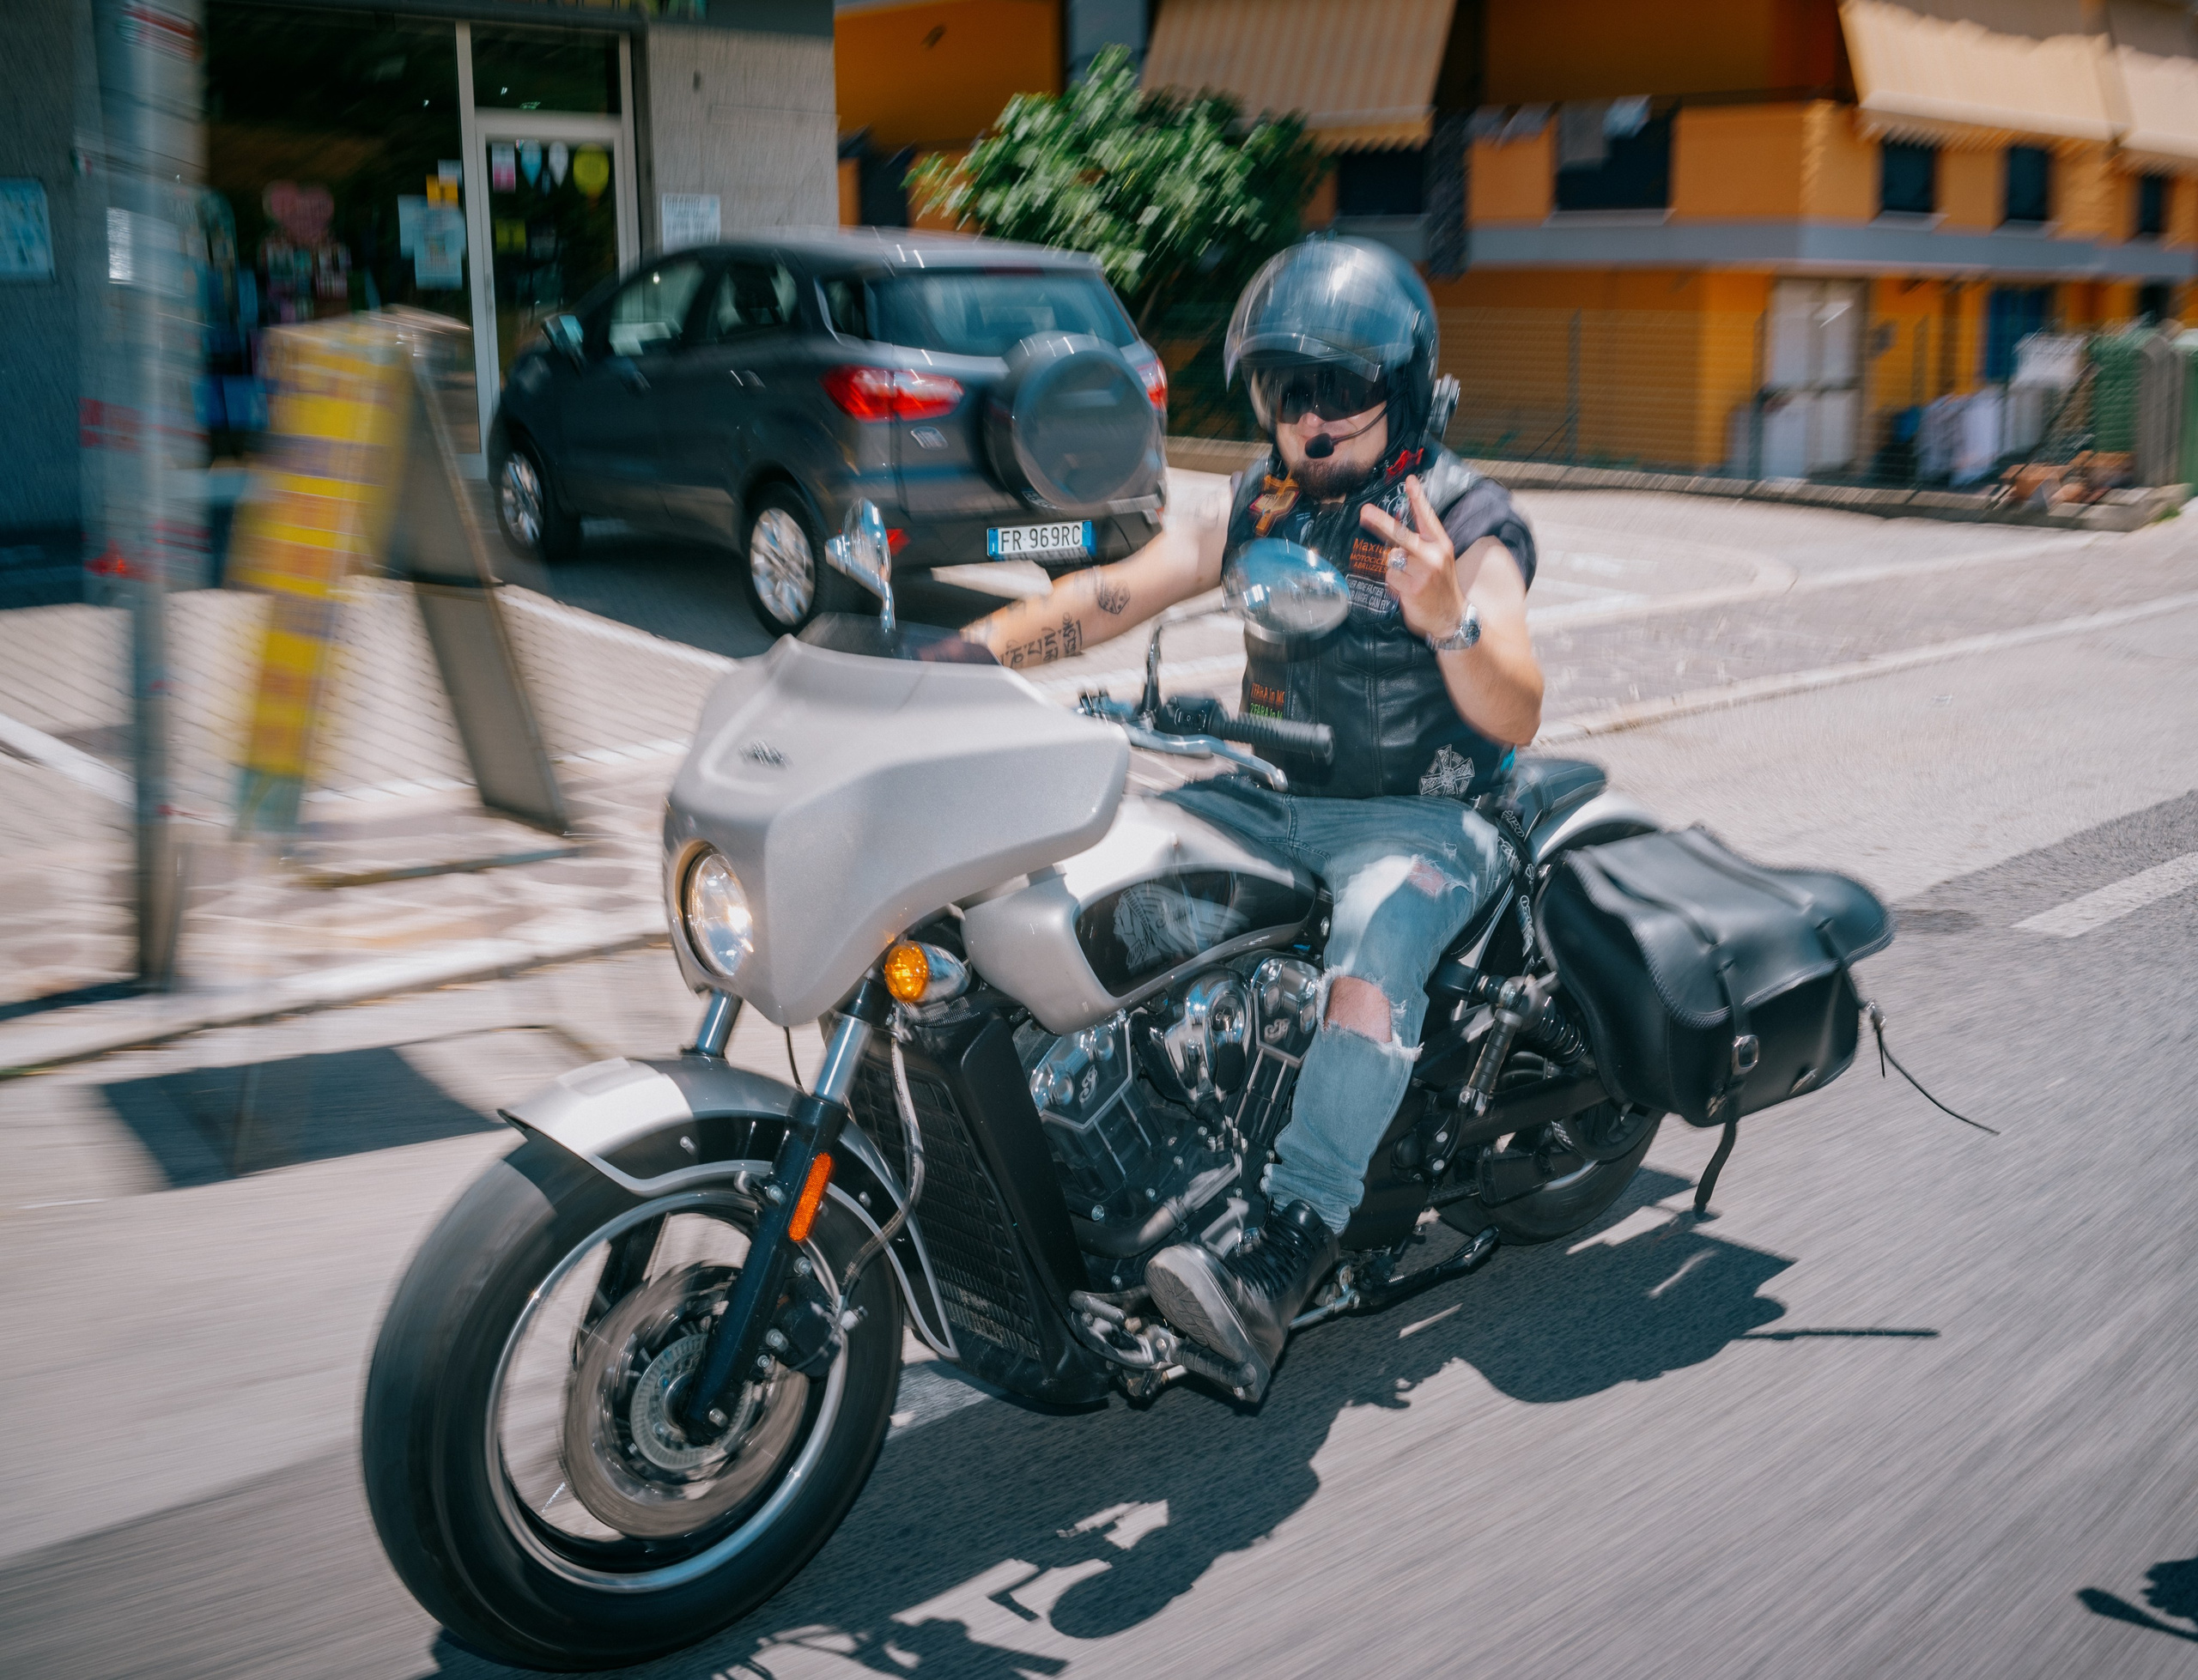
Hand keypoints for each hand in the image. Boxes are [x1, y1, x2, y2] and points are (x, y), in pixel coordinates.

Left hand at [1359, 475, 1466, 642]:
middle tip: (1365, 512)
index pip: (1427, 517)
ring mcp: (1423, 572)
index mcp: (1441, 544)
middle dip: (1381, 522)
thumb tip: (1390, 534)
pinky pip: (1390, 578)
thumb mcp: (1439, 560)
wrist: (1452, 618)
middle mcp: (1433, 555)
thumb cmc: (1440, 587)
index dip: (1418, 498)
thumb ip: (1420, 545)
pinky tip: (1404, 591)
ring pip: (1391, 560)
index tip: (1409, 480)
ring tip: (1406, 580)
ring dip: (1391, 569)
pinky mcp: (1412, 588)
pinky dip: (1392, 584)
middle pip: (1401, 534)